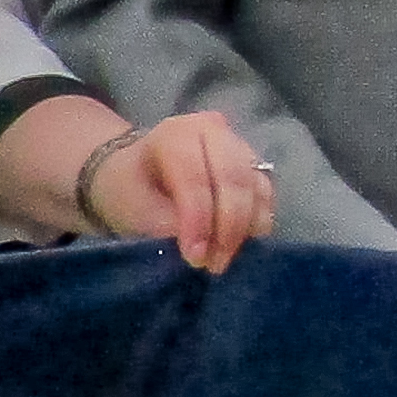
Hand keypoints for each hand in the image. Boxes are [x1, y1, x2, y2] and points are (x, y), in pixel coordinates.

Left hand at [88, 109, 279, 273]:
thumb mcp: (134, 208)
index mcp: (176, 134)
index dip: (199, 219)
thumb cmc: (130, 190)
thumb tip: (203, 246)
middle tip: (215, 264)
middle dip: (228, 227)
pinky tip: (242, 245)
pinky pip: (266, 195)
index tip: (195, 256)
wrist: (137, 176)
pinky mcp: (254, 167)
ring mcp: (238, 146)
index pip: (194, 176)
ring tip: (224, 259)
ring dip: (246, 229)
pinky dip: (257, 223)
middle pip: (234, 178)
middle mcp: (214, 131)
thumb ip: (168, 223)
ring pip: (256, 186)